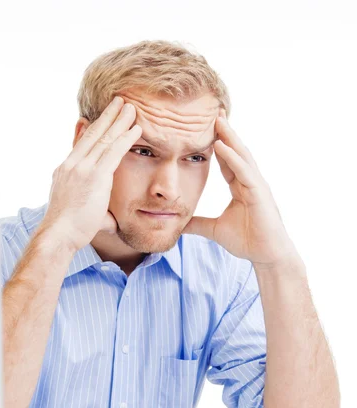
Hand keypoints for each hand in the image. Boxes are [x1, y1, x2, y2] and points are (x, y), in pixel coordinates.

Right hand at [42, 96, 141, 251]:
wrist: (59, 234)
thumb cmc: (69, 231)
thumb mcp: (80, 212)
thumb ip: (97, 212)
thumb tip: (111, 222)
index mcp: (65, 171)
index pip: (80, 144)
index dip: (89, 128)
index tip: (95, 117)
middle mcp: (72, 164)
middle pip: (92, 134)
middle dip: (106, 117)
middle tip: (118, 102)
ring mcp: (82, 168)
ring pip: (104, 138)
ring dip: (119, 121)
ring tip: (130, 107)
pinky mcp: (95, 176)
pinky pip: (113, 151)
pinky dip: (126, 138)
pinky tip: (136, 128)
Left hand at [182, 108, 298, 267]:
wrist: (266, 256)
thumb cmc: (248, 242)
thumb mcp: (215, 230)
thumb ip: (198, 224)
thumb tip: (179, 224)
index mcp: (240, 187)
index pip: (226, 160)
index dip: (216, 143)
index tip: (203, 127)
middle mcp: (250, 181)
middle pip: (235, 151)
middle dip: (224, 132)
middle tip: (212, 112)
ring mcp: (256, 185)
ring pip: (241, 156)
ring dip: (229, 137)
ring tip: (217, 119)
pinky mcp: (260, 193)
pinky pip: (244, 171)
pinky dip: (233, 158)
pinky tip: (222, 145)